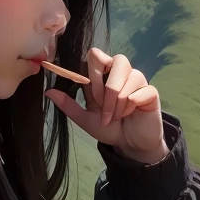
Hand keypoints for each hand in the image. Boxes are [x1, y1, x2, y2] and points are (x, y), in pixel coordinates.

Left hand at [49, 48, 168, 164]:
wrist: (129, 144)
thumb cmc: (109, 128)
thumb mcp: (85, 118)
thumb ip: (68, 104)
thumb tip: (48, 92)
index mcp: (104, 76)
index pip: (97, 55)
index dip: (94, 72)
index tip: (92, 94)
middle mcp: (122, 74)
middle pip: (119, 60)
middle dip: (109, 87)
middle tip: (105, 107)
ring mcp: (138, 81)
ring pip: (130, 77)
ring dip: (119, 101)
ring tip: (117, 116)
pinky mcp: (151, 92)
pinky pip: (141, 91)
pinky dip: (132, 105)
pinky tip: (132, 113)